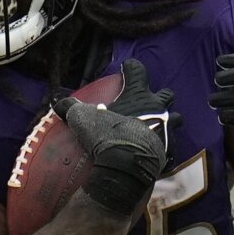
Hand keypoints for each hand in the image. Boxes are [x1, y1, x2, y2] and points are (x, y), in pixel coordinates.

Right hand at [56, 57, 170, 216]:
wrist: (125, 166)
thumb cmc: (106, 135)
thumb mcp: (84, 118)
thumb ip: (72, 108)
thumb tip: (58, 103)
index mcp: (139, 95)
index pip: (138, 71)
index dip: (132, 68)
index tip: (127, 68)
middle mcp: (158, 109)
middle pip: (166, 95)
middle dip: (160, 96)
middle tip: (150, 101)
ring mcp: (166, 130)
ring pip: (175, 119)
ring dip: (168, 121)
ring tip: (157, 127)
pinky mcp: (168, 151)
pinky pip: (170, 148)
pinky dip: (165, 149)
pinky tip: (155, 152)